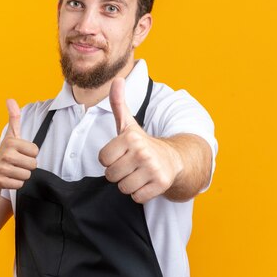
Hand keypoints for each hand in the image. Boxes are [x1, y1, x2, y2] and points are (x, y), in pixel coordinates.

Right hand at [0, 99, 37, 188]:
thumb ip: (14, 117)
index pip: (35, 151)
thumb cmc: (6, 151)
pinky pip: (19, 185)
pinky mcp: (1, 182)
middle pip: (33, 164)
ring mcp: (3, 169)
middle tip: (18, 162)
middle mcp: (6, 155)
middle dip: (28, 165)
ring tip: (14, 169)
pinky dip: (16, 183)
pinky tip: (10, 177)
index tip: (21, 152)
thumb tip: (10, 99)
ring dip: (22, 174)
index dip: (30, 153)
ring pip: (27, 175)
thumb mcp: (11, 134)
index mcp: (11, 143)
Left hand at [98, 78, 182, 202]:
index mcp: (131, 137)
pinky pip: (137, 197)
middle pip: (111, 175)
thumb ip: (118, 103)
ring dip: (129, 184)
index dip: (110, 159)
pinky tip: (147, 182)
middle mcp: (142, 152)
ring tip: (138, 173)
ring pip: (123, 188)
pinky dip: (140, 193)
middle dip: (119, 173)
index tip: (121, 154)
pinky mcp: (161, 184)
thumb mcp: (128, 124)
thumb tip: (117, 80)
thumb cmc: (143, 143)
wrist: (173, 159)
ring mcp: (153, 169)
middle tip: (131, 165)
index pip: (103, 159)